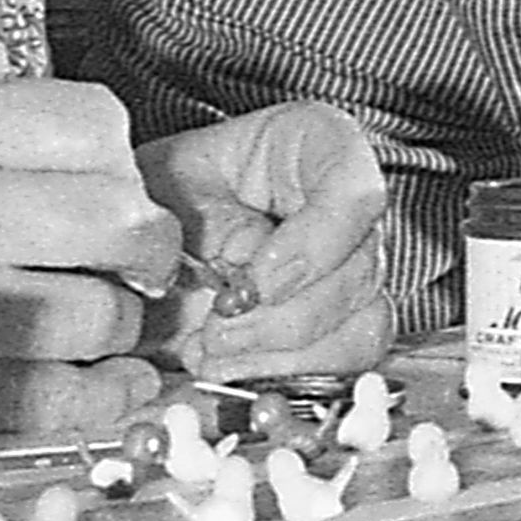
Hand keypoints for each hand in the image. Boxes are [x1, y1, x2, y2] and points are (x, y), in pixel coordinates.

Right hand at [0, 76, 181, 437]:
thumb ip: (15, 144)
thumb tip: (129, 186)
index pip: (99, 126)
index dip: (119, 164)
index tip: (105, 190)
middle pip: (124, 223)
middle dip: (140, 249)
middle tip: (125, 260)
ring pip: (104, 317)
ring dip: (111, 324)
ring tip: (69, 315)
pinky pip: (71, 400)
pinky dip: (106, 395)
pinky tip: (107, 381)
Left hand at [137, 102, 390, 380]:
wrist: (160, 220)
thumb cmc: (167, 187)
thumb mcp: (163, 182)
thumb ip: (195, 217)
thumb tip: (236, 279)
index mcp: (318, 144)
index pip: (356, 194)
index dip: (313, 248)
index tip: (251, 284)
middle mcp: (349, 208)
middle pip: (359, 273)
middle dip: (280, 320)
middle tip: (216, 331)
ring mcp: (355, 267)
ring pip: (360, 328)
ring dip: (282, 357)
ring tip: (216, 355)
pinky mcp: (343, 321)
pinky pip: (343, 363)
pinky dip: (284, 376)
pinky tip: (231, 368)